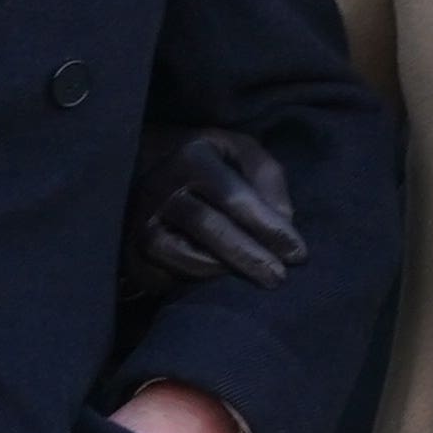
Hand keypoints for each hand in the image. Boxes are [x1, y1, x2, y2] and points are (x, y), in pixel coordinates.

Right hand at [125, 128, 306, 290]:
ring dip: (227, 272)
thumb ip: (266, 176)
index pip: (235, 198)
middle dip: (251, 257)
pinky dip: (200, 280)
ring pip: (188, 257)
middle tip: (280, 278)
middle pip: (211, 228)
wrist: (141, 171)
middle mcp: (160, 188)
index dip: (270, 228)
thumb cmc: (205, 163)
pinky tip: (221, 279)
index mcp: (191, 157)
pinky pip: (172, 277)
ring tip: (257, 277)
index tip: (299, 254)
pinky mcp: (133, 256)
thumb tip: (283, 219)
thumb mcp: (238, 151)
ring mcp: (141, 224)